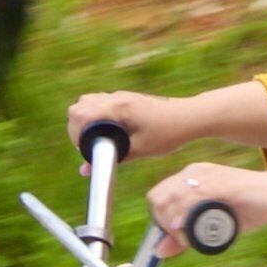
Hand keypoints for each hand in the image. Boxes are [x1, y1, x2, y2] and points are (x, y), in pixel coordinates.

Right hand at [66, 82, 266, 159]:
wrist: (191, 116)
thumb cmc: (170, 133)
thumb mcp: (141, 150)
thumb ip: (112, 158)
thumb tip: (85, 171)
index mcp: (118, 108)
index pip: (79, 114)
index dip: (75, 135)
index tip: (85, 151)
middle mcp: (116, 98)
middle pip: (78, 106)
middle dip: (76, 128)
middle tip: (88, 146)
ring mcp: (121, 96)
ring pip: (87, 102)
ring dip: (85, 120)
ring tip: (96, 139)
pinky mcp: (126, 98)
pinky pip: (100, 102)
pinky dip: (95, 115)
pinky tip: (107, 131)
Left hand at [148, 161, 266, 242]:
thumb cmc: (249, 208)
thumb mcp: (214, 225)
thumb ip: (187, 235)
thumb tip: (160, 251)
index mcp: (192, 177)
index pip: (157, 196)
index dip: (159, 219)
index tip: (174, 236)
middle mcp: (196, 172)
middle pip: (159, 197)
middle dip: (162, 222)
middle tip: (180, 238)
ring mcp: (209, 176)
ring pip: (172, 197)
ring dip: (172, 222)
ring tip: (186, 237)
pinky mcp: (223, 183)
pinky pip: (195, 195)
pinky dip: (184, 213)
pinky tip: (184, 225)